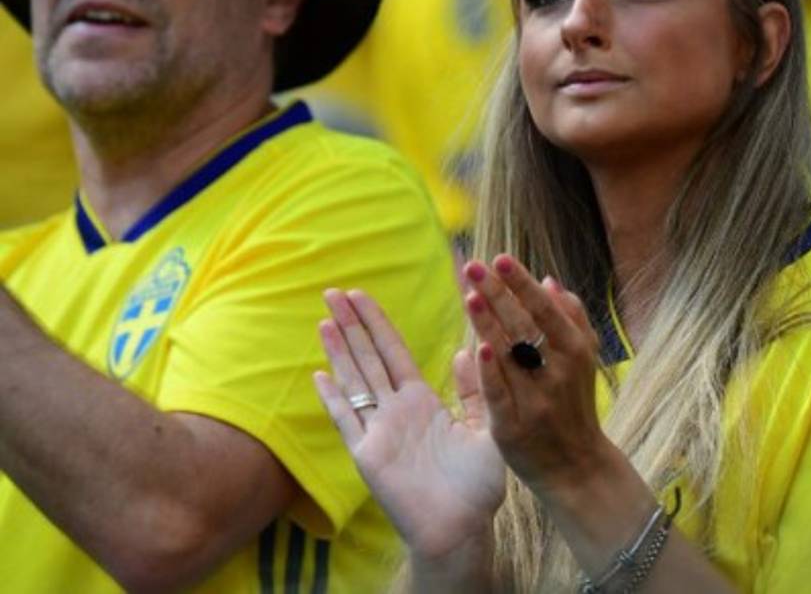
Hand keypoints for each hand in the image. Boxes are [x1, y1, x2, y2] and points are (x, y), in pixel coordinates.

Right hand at [314, 289, 505, 560]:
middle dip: (350, 325)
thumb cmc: (477, 485)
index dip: (376, 323)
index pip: (394, 351)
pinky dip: (332, 399)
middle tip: (332, 290)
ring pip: (354, 381)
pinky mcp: (368, 454)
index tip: (361, 295)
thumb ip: (475, 389)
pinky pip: (347, 421)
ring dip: (338, 351)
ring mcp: (379, 431)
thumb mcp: (486, 426)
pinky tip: (317, 376)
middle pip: (368, 358)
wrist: (462, 527)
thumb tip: (470, 348)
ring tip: (323, 319)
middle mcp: (395, 411)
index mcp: (421, 400)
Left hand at [460, 256, 613, 495]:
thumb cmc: (575, 405)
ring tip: (470, 294)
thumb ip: (571, 319)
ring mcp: (536, 401)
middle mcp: (558, 373)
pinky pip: (500, 395)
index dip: (521, 283)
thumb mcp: (584, 359)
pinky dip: (490, 373)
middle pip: (524, 326)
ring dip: (489, 323)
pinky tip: (477, 348)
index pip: (545, 309)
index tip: (500, 258)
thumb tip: (549, 280)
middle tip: (473, 266)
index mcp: (575, 351)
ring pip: (510, 357)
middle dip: (498, 293)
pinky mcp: (514, 428)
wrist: (578, 468)